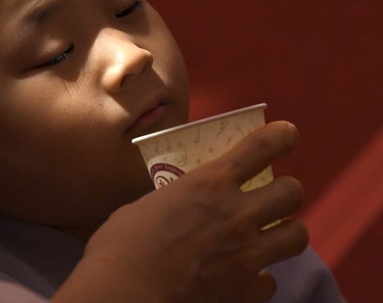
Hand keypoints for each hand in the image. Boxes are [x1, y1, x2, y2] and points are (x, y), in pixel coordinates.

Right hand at [54, 121, 307, 302]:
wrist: (124, 293)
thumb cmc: (122, 245)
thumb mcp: (149, 205)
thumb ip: (176, 200)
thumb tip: (180, 206)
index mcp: (209, 183)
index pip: (262, 147)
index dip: (281, 137)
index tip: (287, 135)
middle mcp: (238, 214)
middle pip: (293, 192)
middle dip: (286, 192)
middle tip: (271, 198)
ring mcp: (247, 255)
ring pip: (298, 236)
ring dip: (284, 232)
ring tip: (268, 236)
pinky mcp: (246, 292)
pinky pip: (270, 280)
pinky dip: (258, 277)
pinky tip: (241, 277)